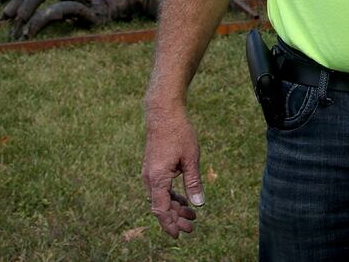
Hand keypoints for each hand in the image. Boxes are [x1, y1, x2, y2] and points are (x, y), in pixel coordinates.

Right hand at [142, 105, 203, 237]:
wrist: (163, 113)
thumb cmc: (178, 133)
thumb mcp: (191, 158)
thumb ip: (194, 182)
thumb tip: (199, 204)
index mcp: (157, 178)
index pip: (161, 210)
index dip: (170, 224)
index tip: (180, 234)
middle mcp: (149, 179)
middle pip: (160, 207)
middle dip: (175, 219)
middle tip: (191, 227)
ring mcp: (149, 174)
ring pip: (160, 198)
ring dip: (174, 208)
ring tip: (191, 215)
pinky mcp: (152, 169)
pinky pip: (160, 189)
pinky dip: (171, 196)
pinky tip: (183, 200)